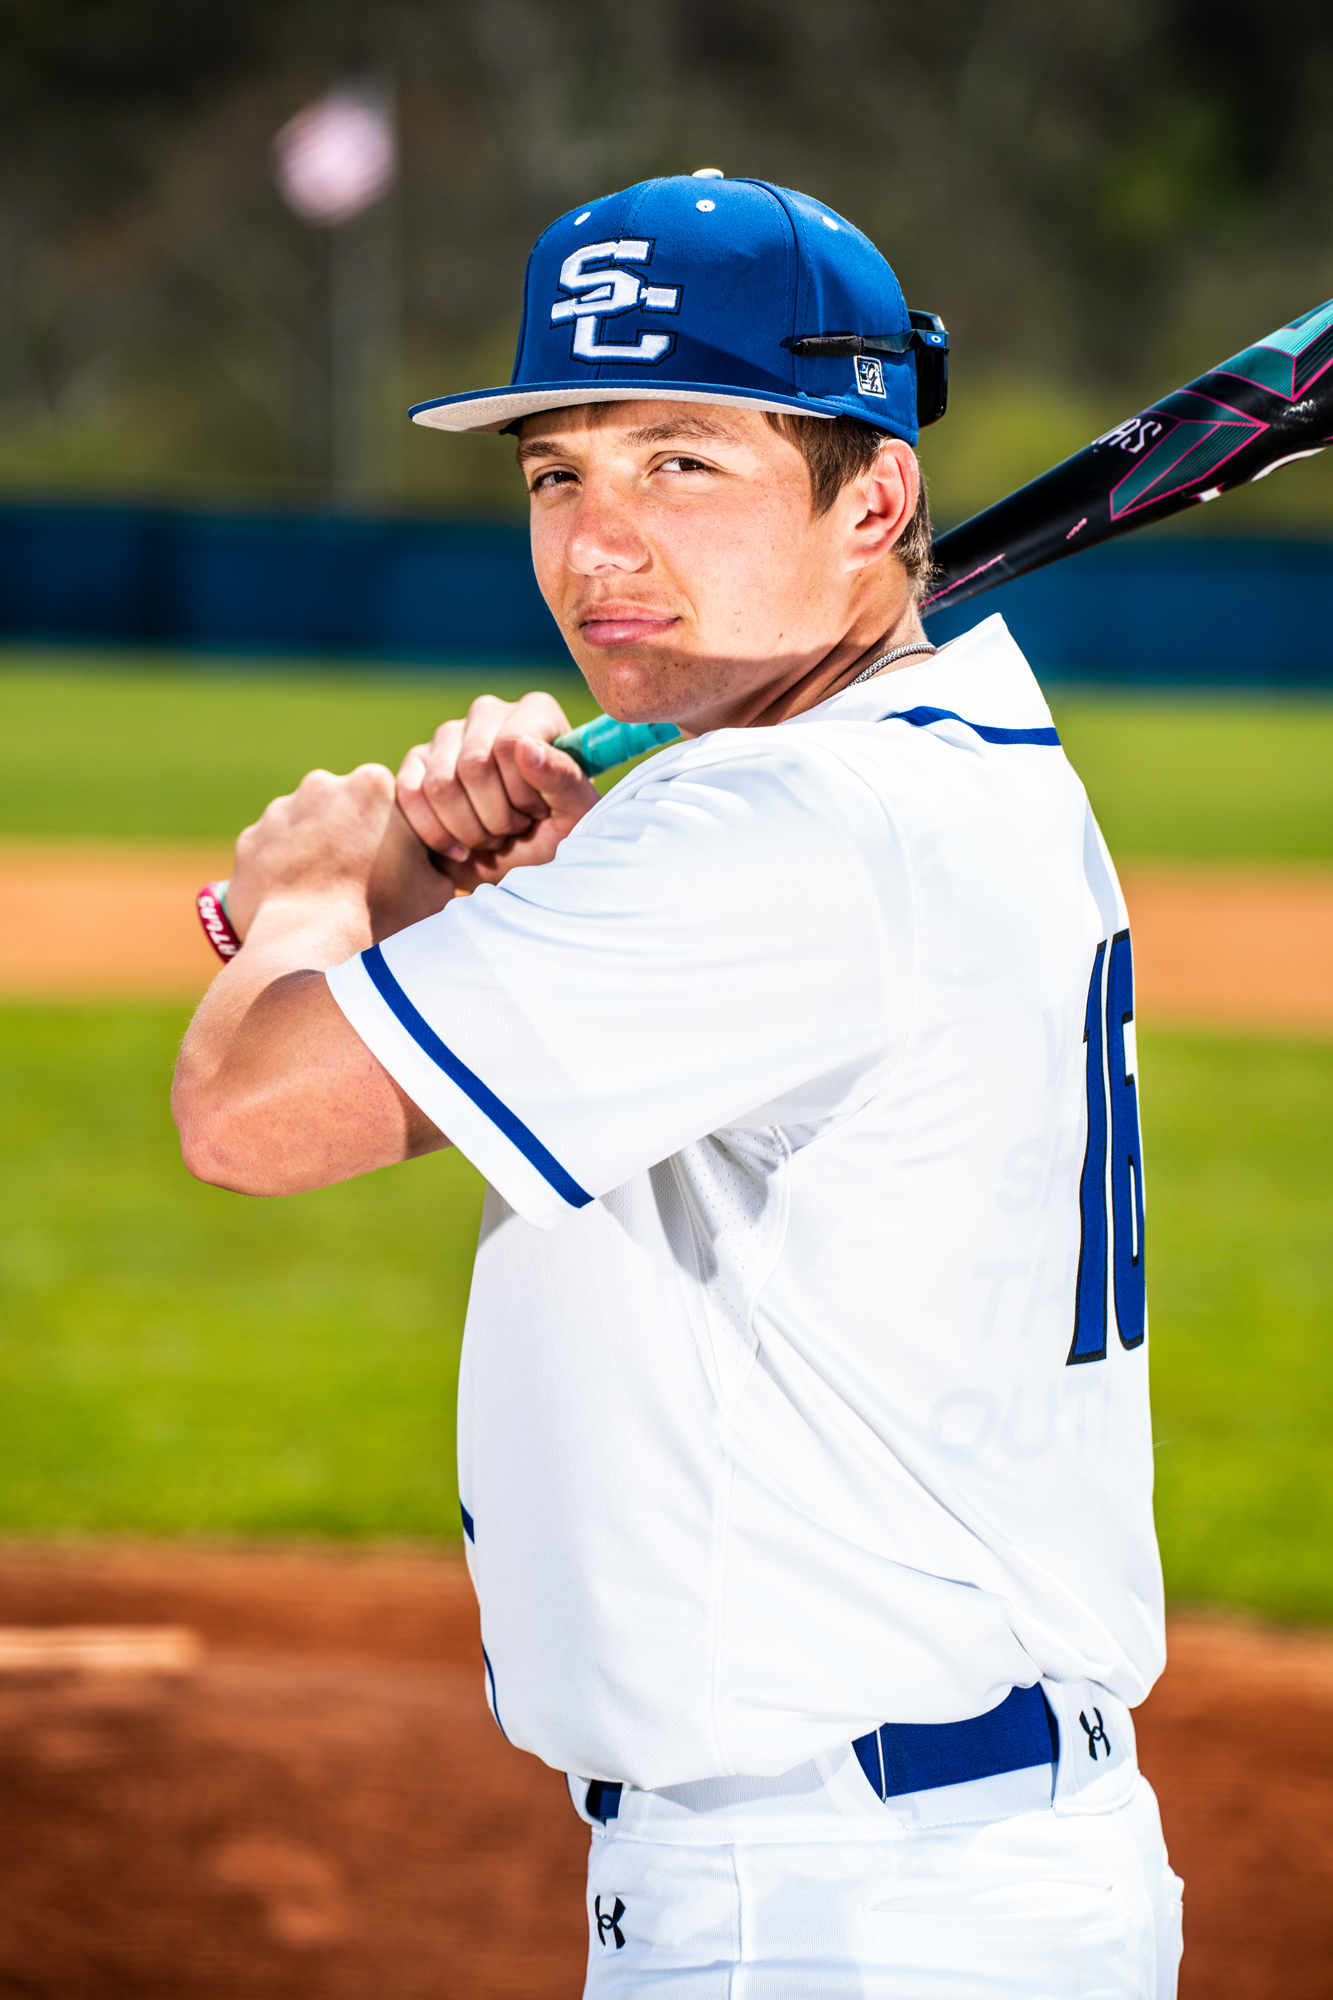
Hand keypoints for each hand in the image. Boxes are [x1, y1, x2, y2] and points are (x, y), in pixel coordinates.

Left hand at [226, 763, 454, 943]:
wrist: (312, 948)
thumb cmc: (385, 918)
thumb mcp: (439, 889)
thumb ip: (442, 861)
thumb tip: (448, 857)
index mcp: (375, 785)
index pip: (389, 800)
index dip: (394, 834)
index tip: (396, 864)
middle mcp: (323, 785)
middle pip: (342, 808)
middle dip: (349, 836)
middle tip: (361, 881)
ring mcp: (279, 812)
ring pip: (302, 828)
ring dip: (312, 852)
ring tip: (326, 897)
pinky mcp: (249, 843)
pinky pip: (269, 855)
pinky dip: (280, 874)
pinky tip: (296, 904)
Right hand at [396, 691, 600, 890]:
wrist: (523, 868)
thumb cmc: (559, 835)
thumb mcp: (577, 814)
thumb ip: (562, 778)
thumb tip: (522, 746)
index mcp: (535, 713)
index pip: (510, 743)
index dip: (522, 792)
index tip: (538, 812)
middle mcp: (489, 714)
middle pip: (474, 764)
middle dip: (496, 816)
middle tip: (514, 831)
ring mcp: (449, 736)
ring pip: (441, 784)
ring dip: (469, 829)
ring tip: (491, 838)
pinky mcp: (417, 763)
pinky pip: (410, 793)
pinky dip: (435, 832)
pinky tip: (460, 849)